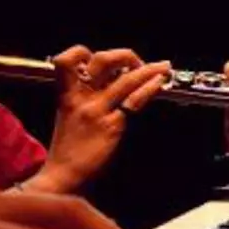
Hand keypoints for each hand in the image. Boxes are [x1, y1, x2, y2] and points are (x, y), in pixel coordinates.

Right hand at [26, 46, 172, 193]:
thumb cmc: (69, 148)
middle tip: (139, 63)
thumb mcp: (68, 115)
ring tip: (164, 67)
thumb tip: (112, 78)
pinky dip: (150, 88)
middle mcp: (81, 98)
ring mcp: (97, 110)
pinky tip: (159, 84)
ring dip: (149, 69)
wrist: (64, 176)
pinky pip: (135, 100)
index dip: (83, 52)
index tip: (103, 59)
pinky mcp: (112, 125)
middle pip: (102, 60)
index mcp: (66, 94)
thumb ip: (85, 96)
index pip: (67, 60)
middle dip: (125, 55)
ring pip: (125, 79)